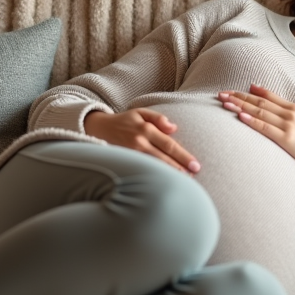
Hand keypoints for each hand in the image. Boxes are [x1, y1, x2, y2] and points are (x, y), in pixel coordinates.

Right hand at [84, 109, 200, 173]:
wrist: (98, 129)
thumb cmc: (124, 120)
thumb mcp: (140, 112)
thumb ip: (158, 119)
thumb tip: (174, 128)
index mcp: (145, 129)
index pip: (169, 145)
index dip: (184, 157)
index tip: (196, 166)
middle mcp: (138, 143)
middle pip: (164, 159)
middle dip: (180, 169)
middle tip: (194, 177)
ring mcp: (131, 154)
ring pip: (154, 167)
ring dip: (169, 175)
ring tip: (184, 182)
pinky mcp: (125, 162)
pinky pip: (143, 170)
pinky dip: (155, 177)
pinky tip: (164, 182)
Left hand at [217, 84, 294, 236]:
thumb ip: (286, 115)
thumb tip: (271, 110)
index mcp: (294, 108)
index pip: (267, 95)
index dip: (248, 92)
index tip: (232, 90)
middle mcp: (291, 113)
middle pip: (260, 101)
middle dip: (239, 97)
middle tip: (221, 94)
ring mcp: (289, 125)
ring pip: (260, 112)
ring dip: (240, 106)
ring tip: (225, 103)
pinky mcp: (287, 139)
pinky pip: (266, 127)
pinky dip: (252, 121)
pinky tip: (240, 117)